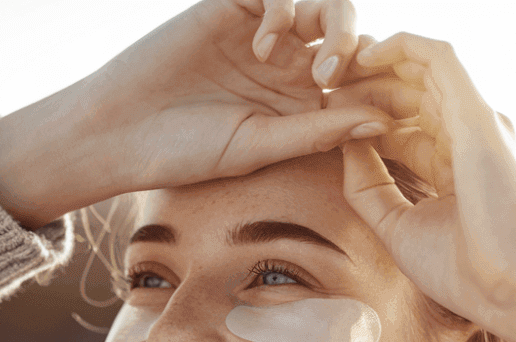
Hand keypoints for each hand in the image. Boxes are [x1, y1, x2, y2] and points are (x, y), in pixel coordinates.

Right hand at [0, 0, 392, 228]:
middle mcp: (286, 66)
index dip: (381, 89)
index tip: (397, 104)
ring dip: (335, 26)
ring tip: (318, 63)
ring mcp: (260, 33)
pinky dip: (284, 10)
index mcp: (300, 105)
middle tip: (346, 75)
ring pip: (322, 8)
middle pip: (348, 39)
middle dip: (362, 53)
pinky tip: (264, 44)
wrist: (118, 131)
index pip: (356, 87)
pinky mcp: (231, 6)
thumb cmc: (185, 153)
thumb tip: (381, 124)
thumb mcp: (259, 146)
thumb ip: (318, 132)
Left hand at [332, 33, 515, 341]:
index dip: (358, 118)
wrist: (510, 286)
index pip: (401, 127)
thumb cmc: (463, 271)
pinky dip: (401, 47)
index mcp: (452, 168)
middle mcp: (467, 138)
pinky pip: (439, 57)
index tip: (319, 119)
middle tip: (318, 83)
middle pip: (408, 93)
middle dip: (361, 83)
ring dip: (373, 62)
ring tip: (332, 65)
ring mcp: (475, 122)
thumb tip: (341, 143)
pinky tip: (364, 54)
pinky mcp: (477, 113)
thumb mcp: (396, 226)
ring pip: (419, 69)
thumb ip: (368, 186)